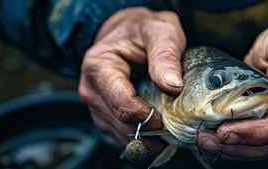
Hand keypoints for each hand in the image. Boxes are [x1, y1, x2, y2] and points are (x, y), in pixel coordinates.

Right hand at [78, 7, 185, 153]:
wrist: (127, 29)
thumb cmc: (142, 29)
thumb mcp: (161, 32)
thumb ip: (166, 57)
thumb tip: (172, 87)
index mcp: (99, 67)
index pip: (123, 105)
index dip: (149, 117)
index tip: (169, 118)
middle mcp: (91, 89)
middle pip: (122, 124)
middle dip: (150, 130)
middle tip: (176, 128)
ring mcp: (96, 104)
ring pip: (121, 134)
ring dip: (146, 137)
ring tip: (169, 129)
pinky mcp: (104, 113)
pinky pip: (122, 133)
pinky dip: (141, 135)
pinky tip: (158, 128)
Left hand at [191, 25, 267, 159]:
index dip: (257, 133)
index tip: (228, 131)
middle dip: (236, 146)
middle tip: (205, 139)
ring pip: (257, 150)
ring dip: (228, 150)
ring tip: (201, 140)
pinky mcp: (266, 131)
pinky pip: (248, 144)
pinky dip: (227, 146)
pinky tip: (207, 139)